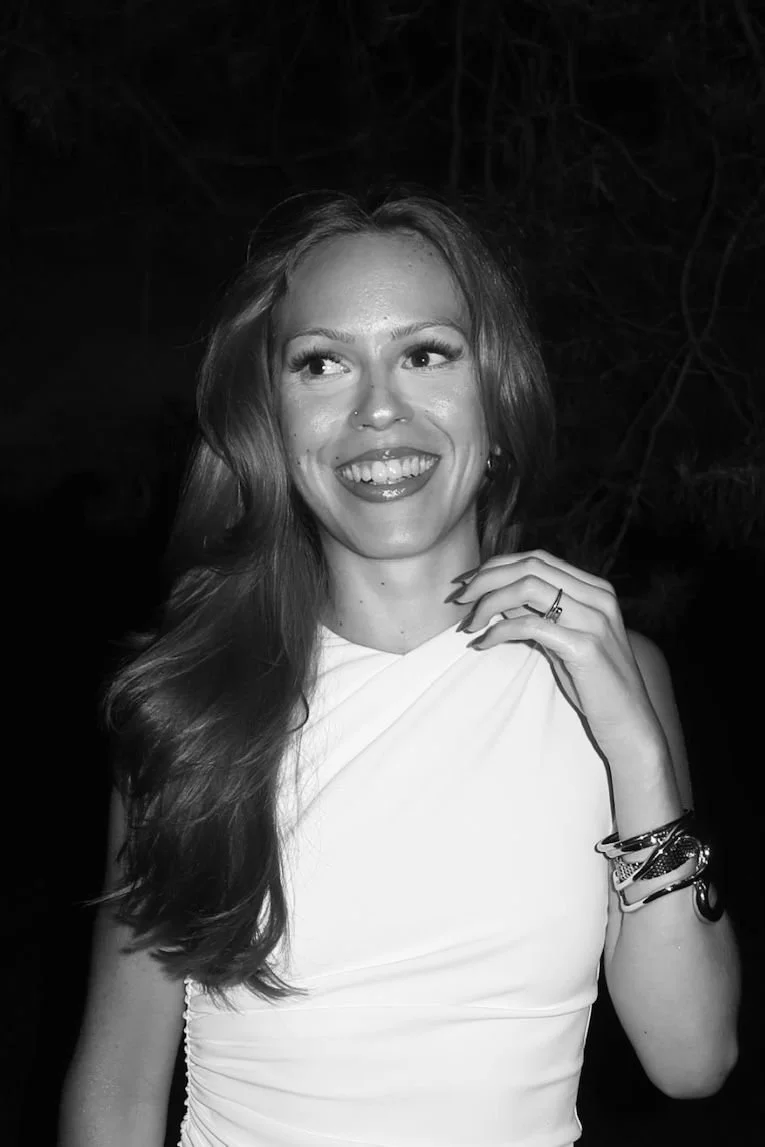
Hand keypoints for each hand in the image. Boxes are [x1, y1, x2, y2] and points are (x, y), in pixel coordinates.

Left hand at [452, 549, 668, 775]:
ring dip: (488, 602)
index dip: (497, 565)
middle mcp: (598, 597)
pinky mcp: (585, 646)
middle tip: (459, 599)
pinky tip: (483, 643)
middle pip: (530, 566)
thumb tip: (496, 597)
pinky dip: (498, 631)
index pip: (538, 559)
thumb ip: (537, 614)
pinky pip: (530, 625)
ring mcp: (594, 619)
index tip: (468, 582)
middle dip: (486, 578)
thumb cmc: (594, 683)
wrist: (630, 723)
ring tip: (468, 624)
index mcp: (595, 589)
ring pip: (527, 588)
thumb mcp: (563, 639)